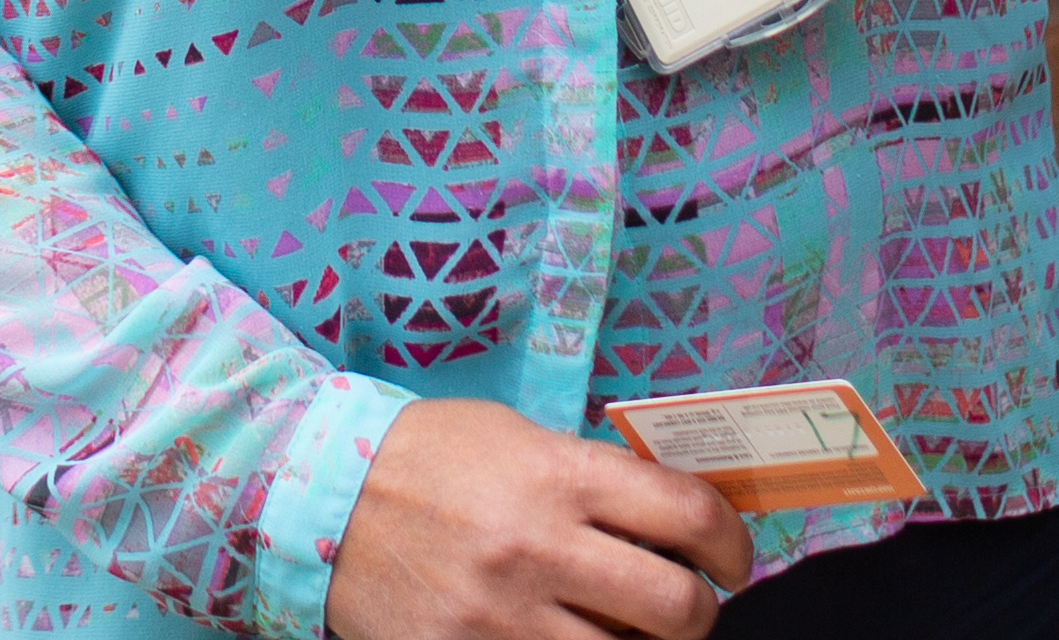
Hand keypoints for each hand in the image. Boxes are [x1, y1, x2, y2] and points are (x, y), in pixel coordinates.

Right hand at [325, 397, 747, 639]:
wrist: (325, 495)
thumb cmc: (431, 457)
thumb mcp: (519, 439)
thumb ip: (594, 477)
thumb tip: (675, 525)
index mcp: (559, 475)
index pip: (689, 513)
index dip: (733, 545)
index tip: (732, 561)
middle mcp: (538, 546)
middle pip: (675, 607)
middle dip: (700, 615)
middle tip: (690, 609)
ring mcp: (502, 614)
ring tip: (627, 631)